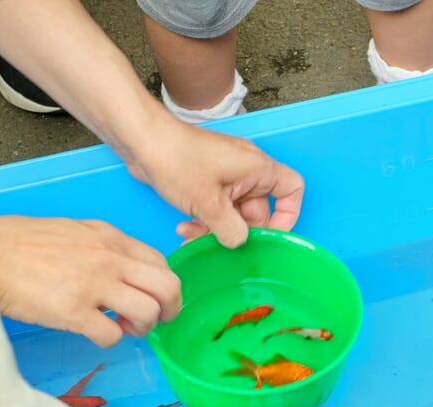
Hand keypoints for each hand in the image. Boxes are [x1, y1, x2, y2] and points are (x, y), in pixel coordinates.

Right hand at [0, 214, 180, 347]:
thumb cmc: (22, 242)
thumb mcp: (76, 232)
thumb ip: (107, 250)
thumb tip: (129, 274)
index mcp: (111, 239)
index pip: (162, 264)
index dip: (164, 287)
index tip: (155, 298)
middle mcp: (109, 259)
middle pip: (168, 288)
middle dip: (168, 310)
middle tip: (153, 319)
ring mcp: (93, 285)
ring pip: (148, 312)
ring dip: (142, 327)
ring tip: (123, 326)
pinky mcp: (73, 311)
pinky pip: (113, 335)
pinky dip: (110, 340)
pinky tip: (96, 332)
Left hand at [129, 120, 304, 247]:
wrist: (140, 138)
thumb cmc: (175, 159)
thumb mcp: (208, 204)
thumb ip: (231, 230)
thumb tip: (239, 242)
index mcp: (257, 168)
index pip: (292, 190)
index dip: (288, 215)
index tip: (270, 235)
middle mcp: (246, 170)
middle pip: (258, 210)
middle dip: (238, 230)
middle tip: (220, 243)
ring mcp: (226, 174)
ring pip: (234, 212)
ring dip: (217, 228)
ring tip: (193, 235)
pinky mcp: (207, 178)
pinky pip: (217, 205)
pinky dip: (205, 219)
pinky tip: (185, 227)